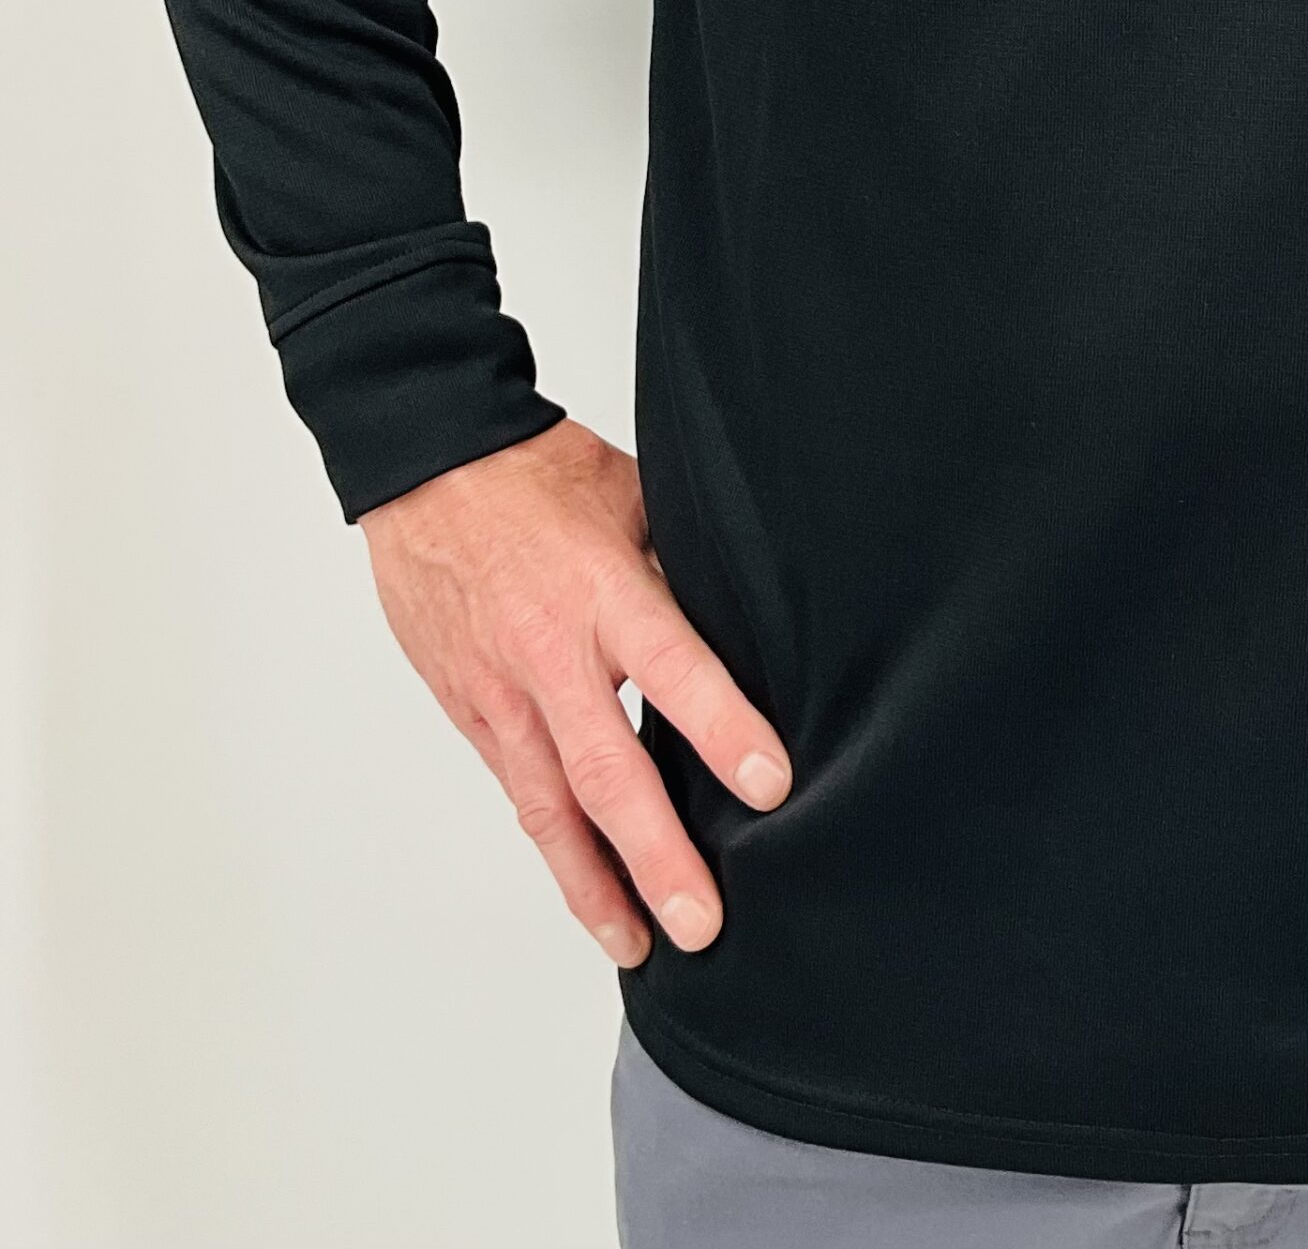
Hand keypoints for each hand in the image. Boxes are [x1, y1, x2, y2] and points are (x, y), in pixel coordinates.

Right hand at [359, 418, 789, 968]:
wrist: (427, 472)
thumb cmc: (541, 476)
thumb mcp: (634, 499)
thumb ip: (683, 569)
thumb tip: (750, 625)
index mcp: (603, 592)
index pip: (676, 670)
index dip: (723, 731)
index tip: (771, 786)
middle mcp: (549, 656)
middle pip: (607, 772)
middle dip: (657, 856)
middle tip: (702, 922)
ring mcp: (502, 693)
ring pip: (551, 808)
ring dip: (596, 885)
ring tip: (640, 946)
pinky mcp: (472, 712)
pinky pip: (520, 791)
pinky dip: (555, 847)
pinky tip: (588, 890)